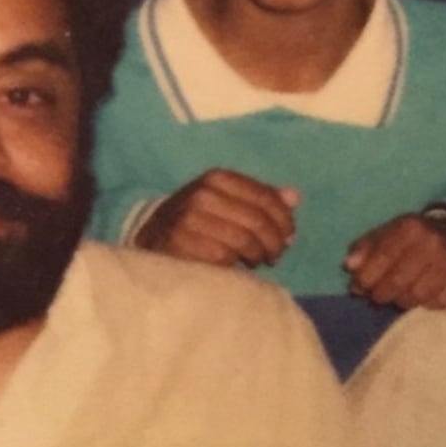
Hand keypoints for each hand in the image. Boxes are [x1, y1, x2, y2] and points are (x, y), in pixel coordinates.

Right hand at [136, 169, 299, 267]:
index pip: (265, 198)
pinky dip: (235, 266)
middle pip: (257, 220)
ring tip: (257, 260)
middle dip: (274, 241)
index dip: (284, 220)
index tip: (289, 237)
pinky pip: (222, 258)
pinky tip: (235, 268)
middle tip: (275, 255)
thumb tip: (295, 197)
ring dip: (257, 255)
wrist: (150, 236)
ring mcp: (188, 219)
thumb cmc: (199, 220)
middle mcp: (203, 194)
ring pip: (243, 240)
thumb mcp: (228, 201)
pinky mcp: (179, 244)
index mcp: (218, 178)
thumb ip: (261, 199)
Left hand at [344, 214, 445, 309]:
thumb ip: (366, 248)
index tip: (359, 288)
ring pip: (417, 297)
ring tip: (403, 293)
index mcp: (410, 227)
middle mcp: (433, 243)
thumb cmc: (415, 237)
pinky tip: (426, 292)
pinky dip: (428, 303)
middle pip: (397, 283)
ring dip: (404, 301)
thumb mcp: (388, 233)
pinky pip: (438, 304)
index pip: (382, 258)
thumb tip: (349, 266)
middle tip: (379, 296)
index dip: (366, 278)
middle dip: (382, 295)